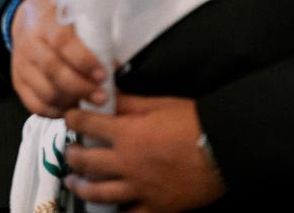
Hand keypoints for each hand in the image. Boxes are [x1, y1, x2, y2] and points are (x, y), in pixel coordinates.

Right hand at [10, 0, 106, 116]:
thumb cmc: (56, 21)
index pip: (63, 43)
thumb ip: (93, 41)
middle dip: (81, 88)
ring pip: (45, 91)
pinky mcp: (18, 83)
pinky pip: (35, 105)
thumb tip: (114, 67)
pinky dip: (55, 112)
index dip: (84, 61)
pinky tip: (70, 109)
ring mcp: (22, 66)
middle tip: (101, 97)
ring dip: (70, 103)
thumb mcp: (74, 19)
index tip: (103, 75)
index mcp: (47, 24)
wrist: (26, 19)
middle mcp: (31, 45)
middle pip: (54, 70)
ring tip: (88, 105)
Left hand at [63, 95, 225, 211]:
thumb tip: (109, 93)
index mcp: (126, 134)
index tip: (69, 117)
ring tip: (74, 182)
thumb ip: (129, 103)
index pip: (86, 124)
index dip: (73, 119)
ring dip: (81, 186)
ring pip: (98, 192)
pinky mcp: (157, 206)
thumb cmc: (195, 123)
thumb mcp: (158, 104)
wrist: (225, 147)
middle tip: (69, 151)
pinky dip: (117, 212)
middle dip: (71, 154)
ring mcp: (140, 188)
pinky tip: (108, 209)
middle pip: (85, 161)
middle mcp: (127, 163)